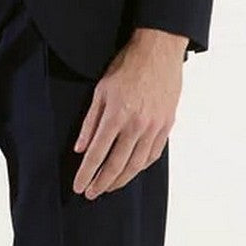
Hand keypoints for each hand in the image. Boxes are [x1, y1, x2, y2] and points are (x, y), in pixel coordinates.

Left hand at [71, 28, 186, 195]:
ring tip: (109, 187)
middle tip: (91, 193)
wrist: (159, 51)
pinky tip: (131, 171)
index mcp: (116, 115)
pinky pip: (153, 154)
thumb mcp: (100, 91)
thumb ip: (90, 122)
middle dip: (102, 183)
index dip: (86, 173)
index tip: (79, 186)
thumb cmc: (127, 67)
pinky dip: (140, 166)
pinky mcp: (167, 125)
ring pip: (136, 164)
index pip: (97, 154)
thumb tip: (80, 149)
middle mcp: (137, 125)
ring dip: (121, 180)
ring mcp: (154, 127)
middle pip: (117, 165)